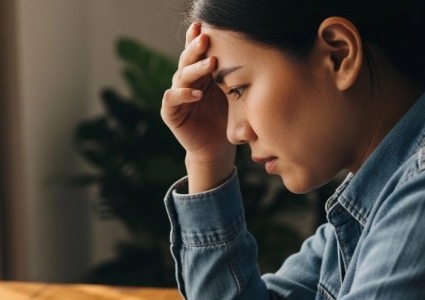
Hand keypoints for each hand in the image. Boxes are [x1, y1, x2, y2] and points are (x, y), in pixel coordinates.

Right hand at [161, 22, 235, 186]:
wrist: (218, 148)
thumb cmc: (228, 119)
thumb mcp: (235, 95)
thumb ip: (235, 77)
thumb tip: (253, 52)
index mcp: (201, 73)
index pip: (197, 51)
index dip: (197, 38)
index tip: (204, 25)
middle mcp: (187, 80)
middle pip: (187, 59)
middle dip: (197, 48)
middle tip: (207, 38)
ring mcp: (177, 95)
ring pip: (181, 76)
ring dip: (195, 69)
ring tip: (211, 63)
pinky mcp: (171, 112)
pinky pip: (172, 98)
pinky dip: (183, 94)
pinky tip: (197, 94)